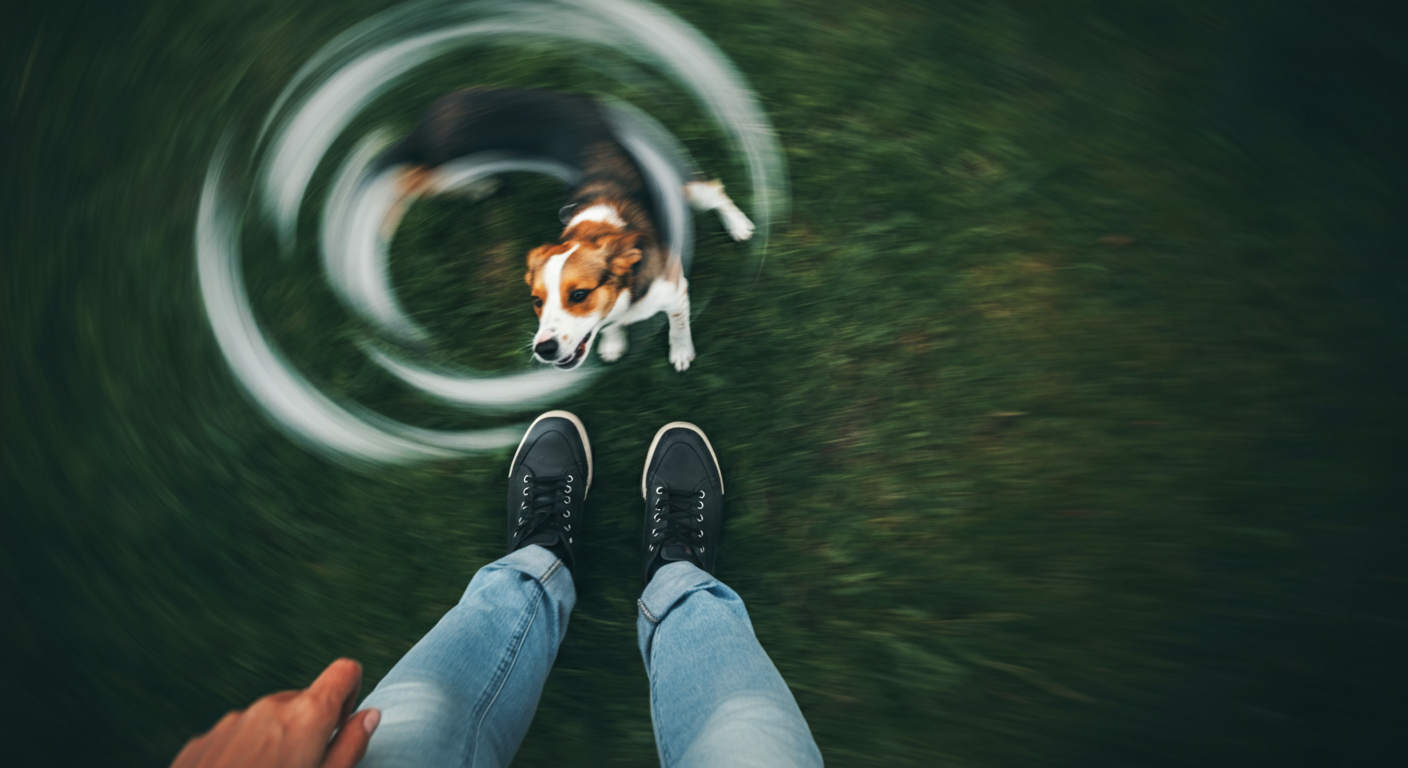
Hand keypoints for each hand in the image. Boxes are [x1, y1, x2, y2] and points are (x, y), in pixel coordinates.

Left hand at [171, 658, 380, 767]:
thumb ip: (351, 746)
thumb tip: (368, 717)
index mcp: (307, 715)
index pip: (343, 671)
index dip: (351, 693)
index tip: (342, 723)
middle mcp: (269, 707)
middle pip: (303, 701)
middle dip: (309, 728)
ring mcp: (231, 723)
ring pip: (267, 721)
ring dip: (275, 743)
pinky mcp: (202, 742)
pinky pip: (235, 738)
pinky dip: (244, 756)